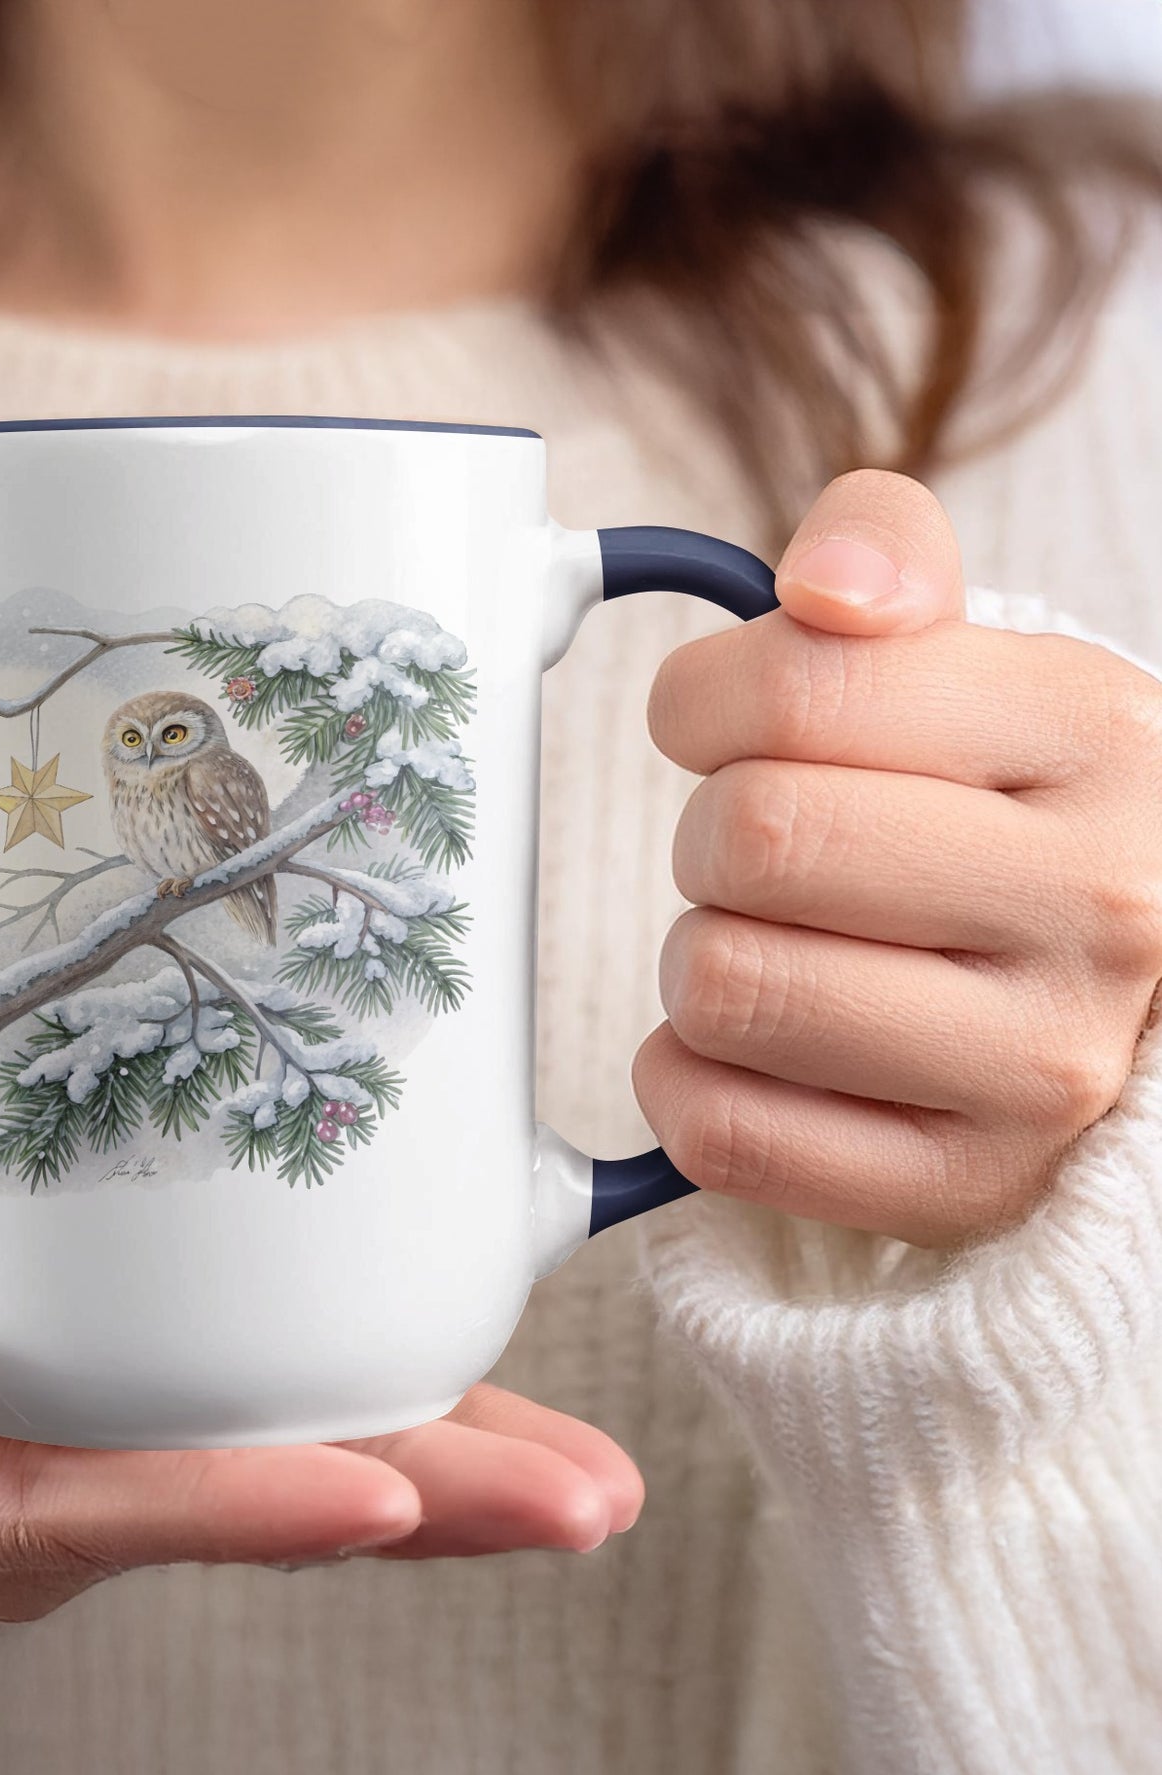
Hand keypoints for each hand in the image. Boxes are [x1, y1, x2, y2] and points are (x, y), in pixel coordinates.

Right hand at [0, 1133, 643, 1620]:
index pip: (86, 1510)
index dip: (233, 1508)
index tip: (380, 1495)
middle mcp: (10, 1499)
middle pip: (225, 1509)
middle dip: (412, 1509)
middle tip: (584, 1500)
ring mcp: (63, 1458)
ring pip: (262, 1472)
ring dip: (430, 1471)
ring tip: (587, 1474)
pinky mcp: (95, 1404)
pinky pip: (241, 1416)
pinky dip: (363, 1405)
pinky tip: (470, 1382)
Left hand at [637, 470, 1161, 1248]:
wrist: (1122, 991)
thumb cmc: (1006, 811)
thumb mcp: (978, 658)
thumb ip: (885, 557)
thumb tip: (822, 587)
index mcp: (1093, 733)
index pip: (795, 691)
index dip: (700, 703)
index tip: (719, 726)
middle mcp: (1099, 905)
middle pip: (748, 841)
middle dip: (708, 836)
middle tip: (758, 853)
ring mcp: (1040, 1067)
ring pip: (725, 988)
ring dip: (700, 960)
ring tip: (772, 947)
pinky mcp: (963, 1187)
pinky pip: (723, 1132)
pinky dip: (687, 1081)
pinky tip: (747, 1049)